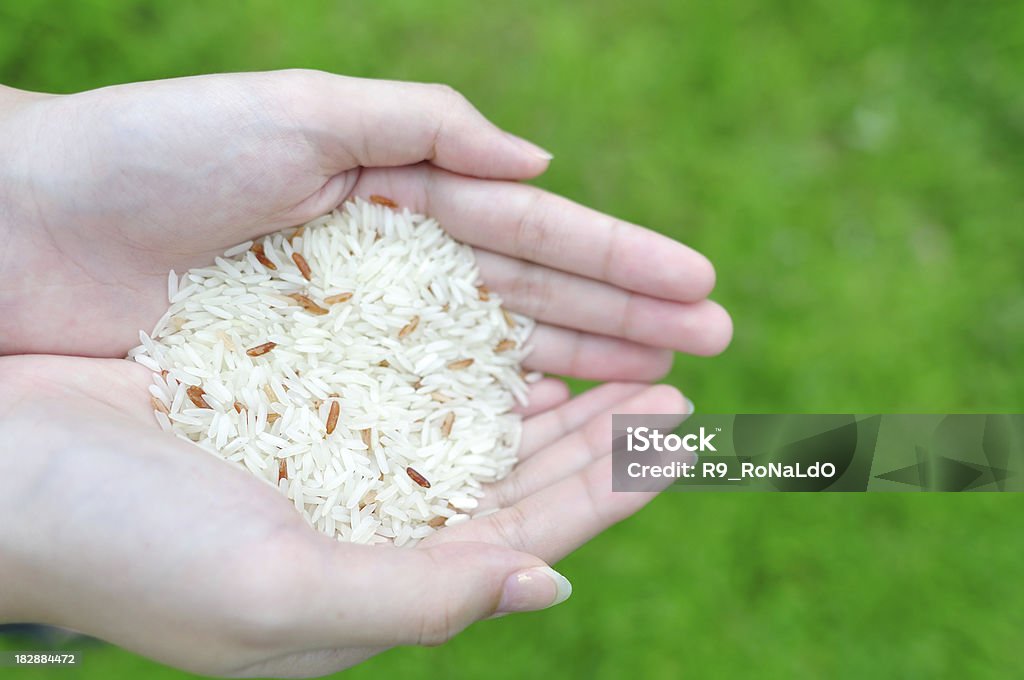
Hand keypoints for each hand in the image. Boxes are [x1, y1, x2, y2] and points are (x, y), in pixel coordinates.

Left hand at [0, 70, 730, 381]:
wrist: (26, 231)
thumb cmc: (150, 155)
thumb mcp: (293, 111)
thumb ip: (419, 129)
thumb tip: (539, 164)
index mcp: (396, 196)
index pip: (532, 234)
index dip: (620, 261)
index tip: (700, 288)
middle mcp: (391, 272)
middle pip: (530, 301)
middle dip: (624, 322)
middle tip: (716, 349)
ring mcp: (358, 340)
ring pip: (490, 360)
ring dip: (580, 376)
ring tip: (660, 395)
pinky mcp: (314, 395)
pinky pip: (421, 412)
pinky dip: (489, 422)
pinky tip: (550, 435)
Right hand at [0, 355, 685, 676]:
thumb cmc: (124, 548)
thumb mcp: (276, 596)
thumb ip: (419, 599)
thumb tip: (547, 586)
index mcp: (376, 581)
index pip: (526, 534)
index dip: (609, 487)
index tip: (679, 436)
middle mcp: (370, 519)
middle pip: (518, 474)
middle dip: (600, 433)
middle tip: (676, 381)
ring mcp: (340, 453)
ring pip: (479, 420)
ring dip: (552, 386)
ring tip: (625, 351)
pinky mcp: (305, 391)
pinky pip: (416, 369)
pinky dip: (473, 348)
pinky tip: (514, 321)